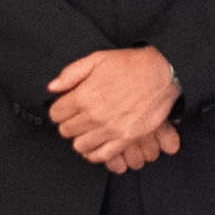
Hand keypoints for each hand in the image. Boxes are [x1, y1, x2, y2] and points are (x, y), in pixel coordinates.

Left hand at [45, 45, 182, 173]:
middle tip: (76, 117)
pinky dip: (94, 152)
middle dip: (68, 123)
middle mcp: (95, 115)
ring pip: (79, 145)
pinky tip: (96, 143)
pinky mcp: (125, 139)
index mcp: (85, 95)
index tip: (64, 108)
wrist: (162, 74)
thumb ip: (71, 73)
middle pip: (66, 130)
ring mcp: (110, 129)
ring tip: (87, 129)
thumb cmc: (131, 65)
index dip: (58, 110)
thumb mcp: (97, 59)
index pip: (56, 113)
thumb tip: (53, 87)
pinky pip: (101, 155)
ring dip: (80, 138)